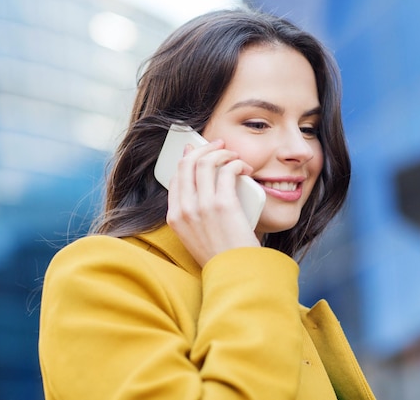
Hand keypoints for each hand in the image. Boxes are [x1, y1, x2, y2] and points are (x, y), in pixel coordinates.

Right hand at [166, 139, 260, 266]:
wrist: (236, 274)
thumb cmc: (224, 256)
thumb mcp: (199, 236)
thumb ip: (197, 214)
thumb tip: (207, 186)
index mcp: (174, 218)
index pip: (175, 177)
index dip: (188, 158)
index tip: (200, 150)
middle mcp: (184, 210)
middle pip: (187, 163)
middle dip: (204, 148)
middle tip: (220, 146)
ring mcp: (201, 206)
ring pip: (206, 162)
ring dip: (223, 153)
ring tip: (235, 157)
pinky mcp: (222, 204)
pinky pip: (227, 170)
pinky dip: (237, 163)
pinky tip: (245, 168)